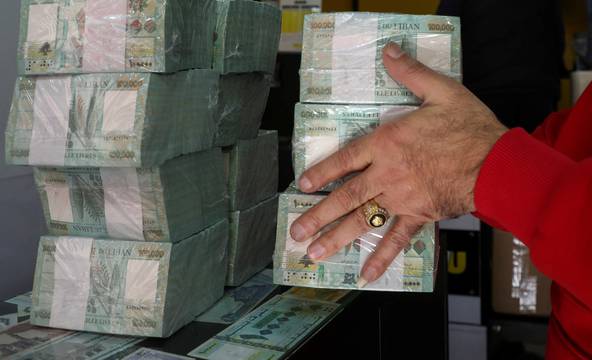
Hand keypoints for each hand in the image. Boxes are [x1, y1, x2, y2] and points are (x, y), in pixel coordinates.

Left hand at [290, 42, 507, 285]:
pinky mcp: (419, 217)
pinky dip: (382, 258)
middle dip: (317, 216)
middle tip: (295, 233)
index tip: (302, 185)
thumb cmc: (469, 127)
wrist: (499, 163)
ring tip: (314, 254)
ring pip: (362, 221)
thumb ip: (410, 73)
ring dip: (336, 238)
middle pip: (345, 197)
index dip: (322, 173)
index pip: (345, 160)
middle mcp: (387, 174)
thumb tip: (389, 52)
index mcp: (387, 143)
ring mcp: (401, 199)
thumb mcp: (441, 91)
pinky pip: (396, 239)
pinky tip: (365, 275)